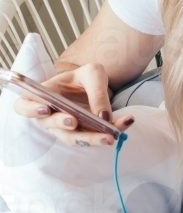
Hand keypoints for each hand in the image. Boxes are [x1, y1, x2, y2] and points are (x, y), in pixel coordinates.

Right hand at [12, 62, 133, 146]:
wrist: (98, 87)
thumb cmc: (86, 77)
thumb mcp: (93, 74)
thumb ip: (96, 91)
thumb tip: (103, 116)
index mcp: (45, 94)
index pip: (25, 105)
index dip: (31, 109)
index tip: (46, 109)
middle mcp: (51, 114)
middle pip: (50, 125)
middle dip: (61, 124)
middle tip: (73, 121)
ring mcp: (66, 128)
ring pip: (73, 138)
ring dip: (91, 139)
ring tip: (110, 136)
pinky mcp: (83, 135)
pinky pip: (94, 138)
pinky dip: (111, 132)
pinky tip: (127, 122)